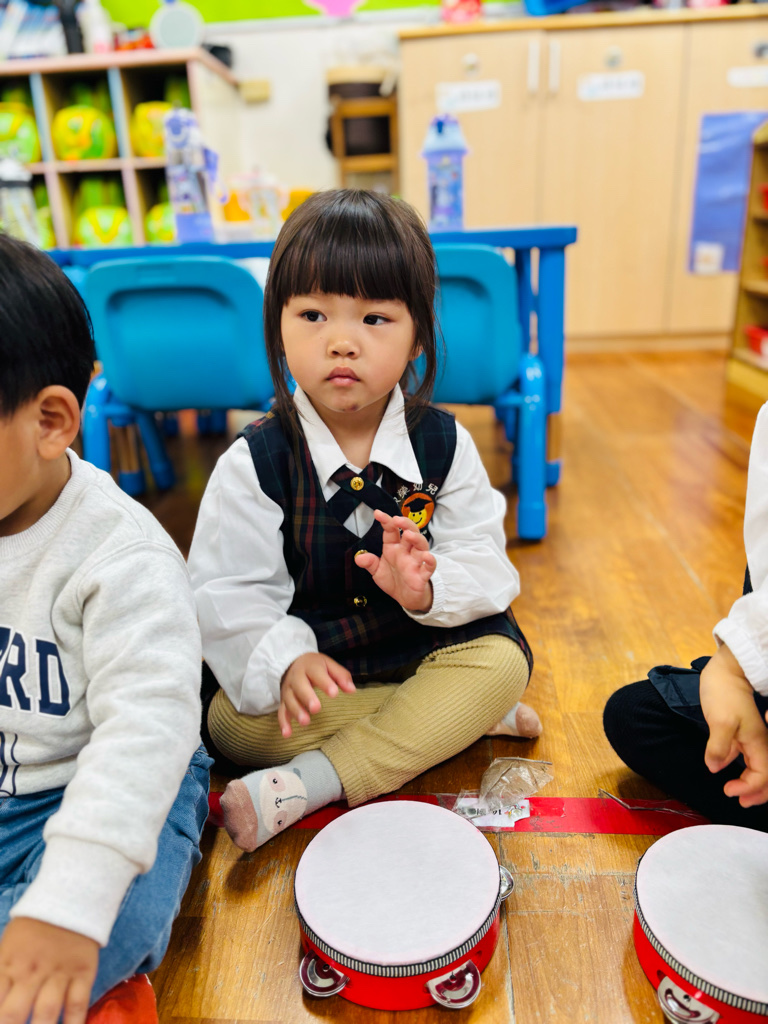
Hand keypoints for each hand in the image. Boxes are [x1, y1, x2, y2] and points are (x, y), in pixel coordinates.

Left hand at [0, 918, 98, 1023]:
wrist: (72, 897)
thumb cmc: (32, 928)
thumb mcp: (6, 948)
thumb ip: (0, 977)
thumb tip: (0, 1000)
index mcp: (7, 964)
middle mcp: (30, 972)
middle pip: (14, 1014)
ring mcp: (59, 973)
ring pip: (46, 1012)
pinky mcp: (83, 972)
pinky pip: (78, 1004)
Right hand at [279, 653, 354, 737]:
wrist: (291, 663)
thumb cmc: (315, 667)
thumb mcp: (328, 665)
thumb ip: (341, 676)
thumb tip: (352, 690)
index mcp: (309, 667)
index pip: (316, 673)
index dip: (324, 683)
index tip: (334, 693)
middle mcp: (296, 678)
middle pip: (299, 686)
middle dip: (307, 697)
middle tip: (316, 708)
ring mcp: (288, 690)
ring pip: (289, 700)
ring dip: (296, 711)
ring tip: (305, 722)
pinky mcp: (283, 701)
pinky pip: (281, 712)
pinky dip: (283, 723)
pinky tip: (287, 734)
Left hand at [355, 511, 435, 612]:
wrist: (405, 598)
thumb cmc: (394, 580)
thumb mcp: (377, 571)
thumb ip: (370, 563)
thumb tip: (358, 558)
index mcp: (394, 548)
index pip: (391, 531)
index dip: (386, 521)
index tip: (378, 513)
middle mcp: (406, 551)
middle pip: (410, 532)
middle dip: (405, 524)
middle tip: (397, 520)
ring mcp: (416, 562)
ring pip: (421, 545)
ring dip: (416, 539)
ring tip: (409, 535)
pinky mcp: (423, 575)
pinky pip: (429, 566)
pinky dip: (430, 561)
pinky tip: (426, 556)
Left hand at [700, 643, 767, 806]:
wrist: (727, 669)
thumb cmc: (724, 692)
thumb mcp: (720, 720)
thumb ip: (719, 746)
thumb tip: (715, 768)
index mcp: (758, 742)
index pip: (762, 776)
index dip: (748, 788)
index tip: (728, 791)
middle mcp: (760, 742)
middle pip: (767, 776)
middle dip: (757, 792)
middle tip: (739, 801)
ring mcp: (753, 737)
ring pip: (759, 767)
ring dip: (751, 782)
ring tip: (737, 792)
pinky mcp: (744, 732)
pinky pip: (750, 757)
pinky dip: (745, 769)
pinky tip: (732, 771)